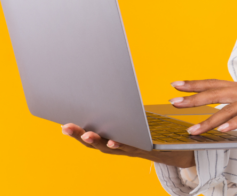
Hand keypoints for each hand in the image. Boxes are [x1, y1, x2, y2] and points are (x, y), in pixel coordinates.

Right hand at [61, 123, 194, 167]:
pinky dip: (120, 145)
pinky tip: (113, 141)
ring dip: (97, 141)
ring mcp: (129, 149)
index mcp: (112, 137)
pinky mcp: (144, 149)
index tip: (61, 122)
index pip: (90, 134)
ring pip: (109, 147)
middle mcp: (117, 146)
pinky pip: (130, 148)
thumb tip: (110, 86)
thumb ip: (120, 111)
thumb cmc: (150, 132)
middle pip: (94, 142)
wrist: (175, 149)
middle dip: (79, 135)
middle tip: (65, 127)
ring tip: (86, 134)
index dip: (75, 131)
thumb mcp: (132, 120)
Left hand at [169, 80, 236, 134]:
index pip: (217, 83)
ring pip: (229, 107)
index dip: (196, 84)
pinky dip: (235, 122)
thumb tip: (235, 114)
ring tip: (192, 130)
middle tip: (173, 101)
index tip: (177, 85)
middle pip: (217, 91)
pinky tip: (223, 129)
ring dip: (209, 119)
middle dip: (193, 97)